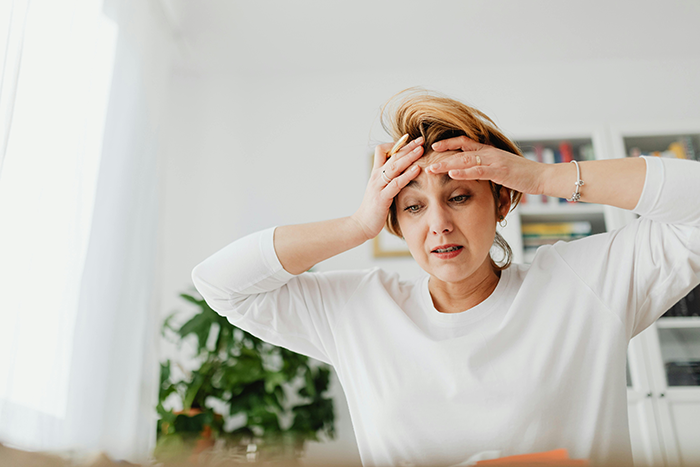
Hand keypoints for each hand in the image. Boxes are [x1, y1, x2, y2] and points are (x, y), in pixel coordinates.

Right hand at [351, 136, 423, 239]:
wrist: (361, 224)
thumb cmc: (373, 208)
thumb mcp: (380, 190)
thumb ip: (389, 180)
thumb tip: (402, 172)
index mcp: (376, 174)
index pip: (382, 151)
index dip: (396, 145)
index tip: (410, 140)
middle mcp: (376, 177)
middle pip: (392, 156)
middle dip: (407, 146)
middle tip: (421, 139)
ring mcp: (378, 186)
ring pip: (394, 167)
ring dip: (409, 156)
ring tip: (421, 149)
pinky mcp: (382, 198)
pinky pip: (396, 183)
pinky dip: (407, 175)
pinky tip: (417, 169)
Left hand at [426, 136, 545, 194]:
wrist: (542, 176)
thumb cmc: (522, 175)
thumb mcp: (501, 168)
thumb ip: (487, 167)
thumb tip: (474, 171)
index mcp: (488, 151)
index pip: (464, 142)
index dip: (448, 143)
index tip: (433, 146)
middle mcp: (489, 153)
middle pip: (459, 151)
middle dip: (440, 155)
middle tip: (424, 159)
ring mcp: (494, 161)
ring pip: (465, 160)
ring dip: (446, 164)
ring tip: (431, 169)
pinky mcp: (500, 171)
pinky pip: (479, 171)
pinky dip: (464, 172)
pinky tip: (452, 174)